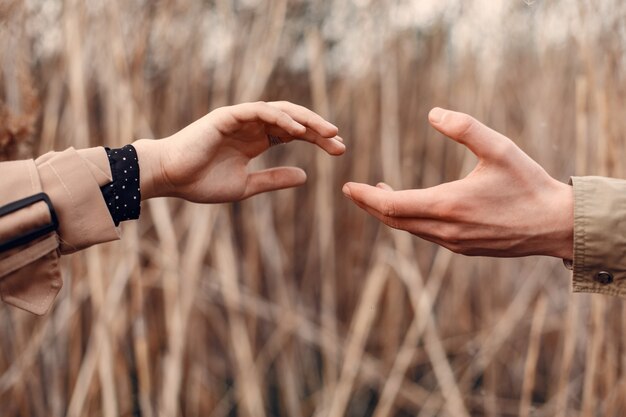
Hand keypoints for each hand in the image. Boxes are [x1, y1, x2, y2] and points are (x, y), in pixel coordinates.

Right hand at [134, 101, 344, 201]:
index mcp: (256, 141)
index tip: (339, 150)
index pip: (294, 134)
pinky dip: (280, 118)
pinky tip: (299, 130)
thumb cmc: (201, 182)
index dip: (317, 139)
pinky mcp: (228, 115)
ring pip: (281, 112)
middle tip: (341, 142)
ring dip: (306, 120)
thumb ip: (274, 180)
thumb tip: (305, 177)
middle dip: (318, 129)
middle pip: (293, 120)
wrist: (170, 178)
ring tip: (328, 132)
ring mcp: (240, 118)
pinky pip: (260, 111)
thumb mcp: (247, 186)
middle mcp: (252, 126)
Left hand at [342, 108, 573, 258]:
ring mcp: (453, 243)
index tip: (348, 187)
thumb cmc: (528, 184)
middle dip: (370, 206)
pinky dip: (409, 221)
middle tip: (352, 191)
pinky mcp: (463, 248)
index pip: (392, 206)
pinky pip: (425, 235)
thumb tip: (432, 112)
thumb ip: (465, 128)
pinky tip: (411, 207)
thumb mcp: (499, 148)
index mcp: (448, 205)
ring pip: (409, 230)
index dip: (366, 197)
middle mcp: (445, 230)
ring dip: (389, 213)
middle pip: (394, 221)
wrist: (554, 225)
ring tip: (378, 194)